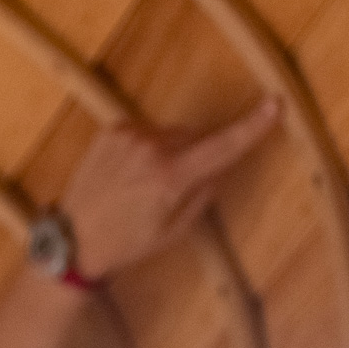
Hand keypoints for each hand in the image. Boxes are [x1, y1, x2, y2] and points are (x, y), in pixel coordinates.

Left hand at [62, 99, 279, 281]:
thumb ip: (201, 196)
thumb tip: (215, 169)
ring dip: (168, 151)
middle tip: (173, 188)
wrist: (73, 238)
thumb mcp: (172, 231)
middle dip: (195, 155)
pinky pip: (145, 132)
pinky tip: (128, 174)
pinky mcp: (112, 129)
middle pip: (195, 138)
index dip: (251, 128)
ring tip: (142, 184)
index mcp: (170, 178)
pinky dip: (145, 148)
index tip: (274, 105)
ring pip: (170, 134)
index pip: (222, 148)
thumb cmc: (126, 243)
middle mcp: (151, 149)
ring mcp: (129, 135)